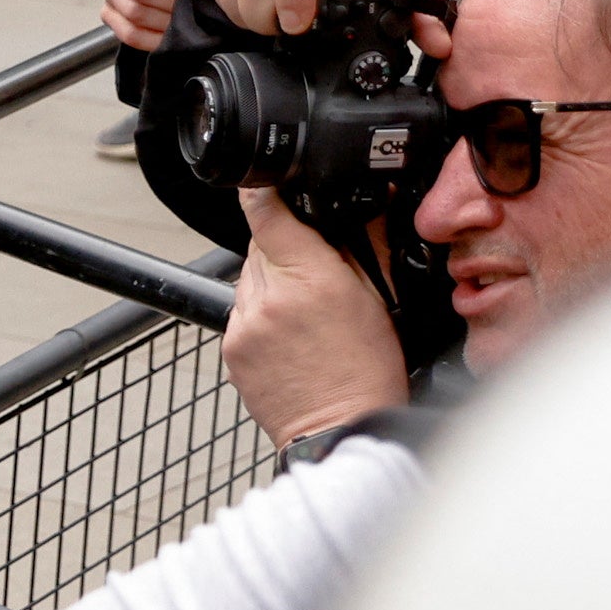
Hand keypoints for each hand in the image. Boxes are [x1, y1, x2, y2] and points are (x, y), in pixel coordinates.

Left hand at [221, 184, 415, 441]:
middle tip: (317, 274)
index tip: (260, 182)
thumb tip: (364, 207)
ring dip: (270, 282)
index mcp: (310, 280)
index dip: (263, 194)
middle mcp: (268, 299)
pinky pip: (240, 313)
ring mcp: (243, 326)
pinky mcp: (230, 349)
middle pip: (260, 247)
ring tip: (305, 312)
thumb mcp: (381, 299)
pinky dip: (259, 313)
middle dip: (285, 249)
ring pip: (248, 279)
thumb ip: (364, 247)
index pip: (269, 217)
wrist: (341, 427)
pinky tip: (289, 334)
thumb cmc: (368, 370)